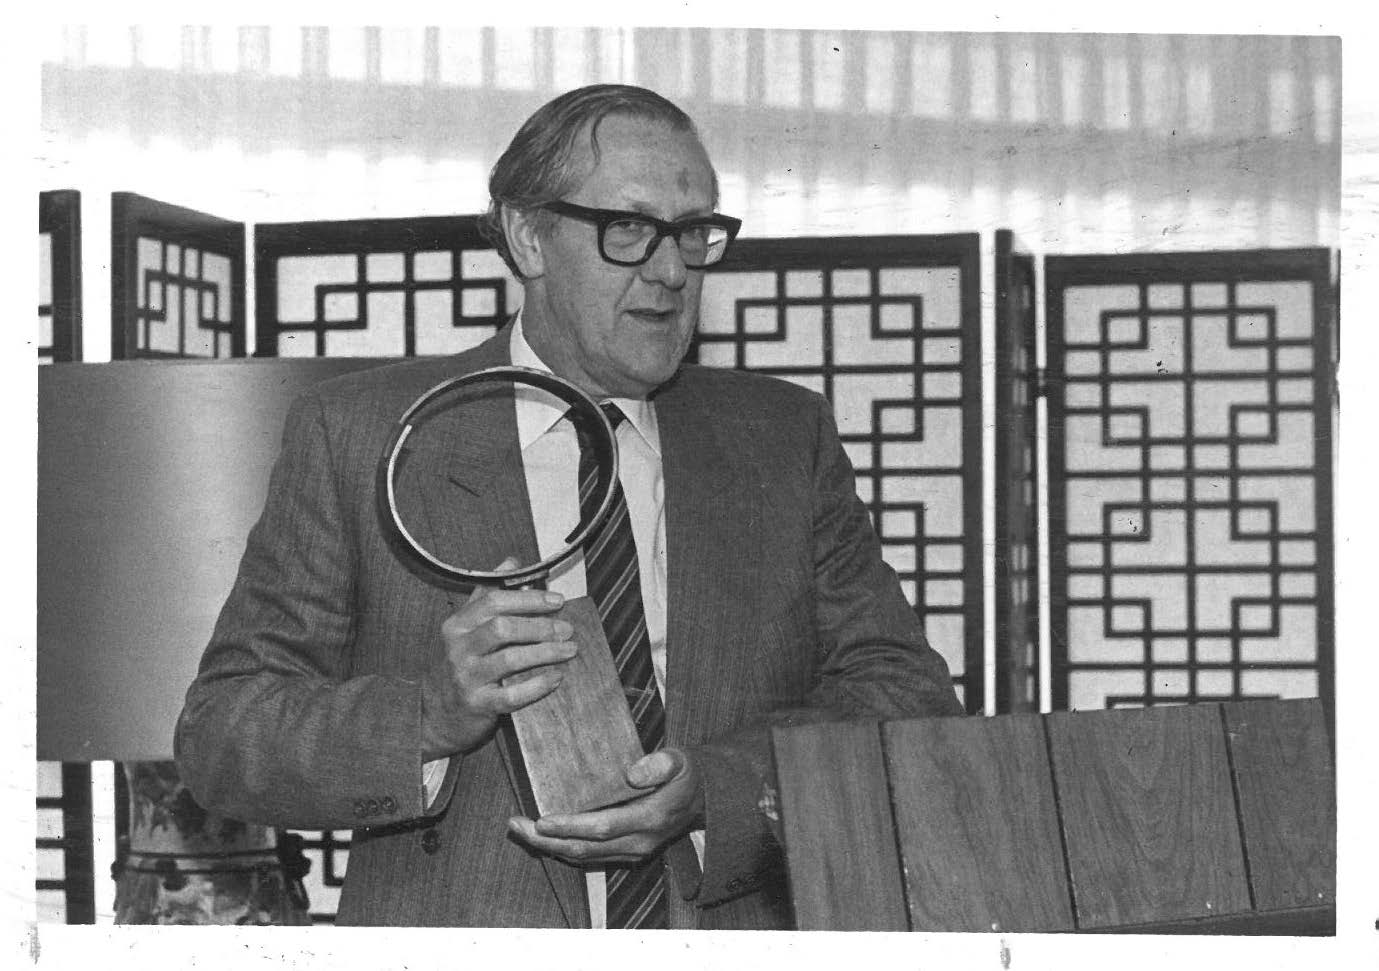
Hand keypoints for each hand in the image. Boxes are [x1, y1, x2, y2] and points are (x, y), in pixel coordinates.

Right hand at [420, 560, 576, 760]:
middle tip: (567, 629)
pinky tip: (556, 678)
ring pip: (510, 659)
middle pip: (503, 628)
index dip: (528, 599)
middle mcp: (458, 648)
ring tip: (569, 650)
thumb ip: (489, 593)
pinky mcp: (477, 704)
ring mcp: (466, 677)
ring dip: (545, 652)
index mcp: (458, 624)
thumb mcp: (468, 626)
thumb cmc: (463, 663)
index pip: (494, 601)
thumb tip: (511, 561)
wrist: (439, 711)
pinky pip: (511, 695)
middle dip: (540, 626)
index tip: (556, 601)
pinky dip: (537, 685)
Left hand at [506, 747, 703, 863]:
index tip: (542, 819)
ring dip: (549, 846)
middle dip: (545, 840)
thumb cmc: (688, 773)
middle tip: (515, 824)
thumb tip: (632, 773)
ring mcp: (634, 851)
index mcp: (650, 818)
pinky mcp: (628, 852)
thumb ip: (661, 763)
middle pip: (585, 849)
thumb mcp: (682, 759)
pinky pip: (591, 855)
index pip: (602, 827)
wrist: (706, 798)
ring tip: (519, 828)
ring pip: (584, 857)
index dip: (570, 826)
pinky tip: (544, 836)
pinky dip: (564, 848)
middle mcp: (640, 842)